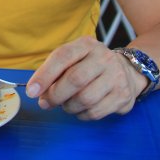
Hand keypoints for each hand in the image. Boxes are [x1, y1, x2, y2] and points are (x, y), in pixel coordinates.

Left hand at [25, 36, 147, 119]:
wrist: (127, 71)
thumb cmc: (90, 65)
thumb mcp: (73, 58)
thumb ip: (55, 70)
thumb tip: (36, 90)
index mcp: (86, 44)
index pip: (63, 56)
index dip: (45, 75)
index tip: (32, 91)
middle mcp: (104, 58)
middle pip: (75, 79)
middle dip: (55, 95)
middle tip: (45, 103)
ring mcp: (116, 77)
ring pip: (85, 99)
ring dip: (69, 107)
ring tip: (65, 104)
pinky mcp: (123, 96)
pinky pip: (95, 112)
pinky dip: (82, 114)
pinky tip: (80, 109)